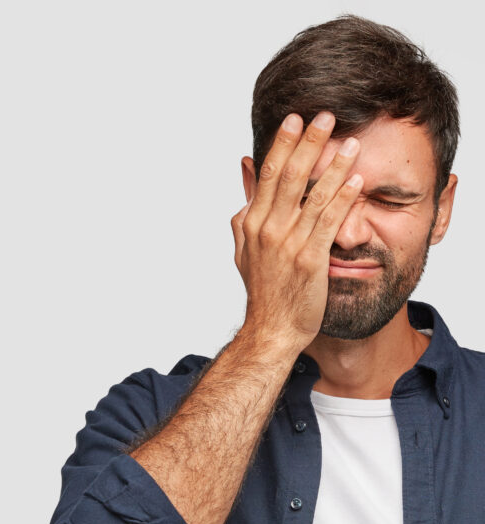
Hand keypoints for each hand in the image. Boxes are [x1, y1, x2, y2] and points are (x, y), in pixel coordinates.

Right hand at [230, 111, 362, 348]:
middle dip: (308, 144)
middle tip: (326, 115)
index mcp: (250, 224)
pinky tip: (357, 180)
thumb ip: (246, 210)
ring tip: (351, 142)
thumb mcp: (245, 249)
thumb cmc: (263, 291)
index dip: (281, 144)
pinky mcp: (310, 260)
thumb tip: (246, 173)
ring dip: (333, 166)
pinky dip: (343, 199)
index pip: (266, 175)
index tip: (295, 118)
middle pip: (288, 177)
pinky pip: (329, 222)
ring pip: (312, 196)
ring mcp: (287, 245)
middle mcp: (267, 231)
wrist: (271, 330)